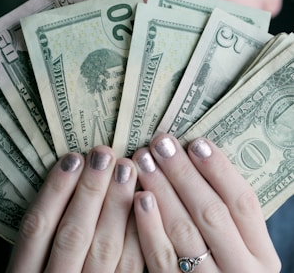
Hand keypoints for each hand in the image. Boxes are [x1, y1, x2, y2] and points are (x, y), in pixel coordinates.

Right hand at [6, 145, 143, 272]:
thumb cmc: (51, 269)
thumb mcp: (33, 261)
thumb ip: (47, 229)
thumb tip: (72, 171)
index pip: (37, 227)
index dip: (55, 190)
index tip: (72, 158)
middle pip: (73, 234)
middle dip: (90, 190)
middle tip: (104, 155)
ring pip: (104, 248)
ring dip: (116, 204)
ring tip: (125, 169)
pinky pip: (129, 265)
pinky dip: (135, 231)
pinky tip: (141, 201)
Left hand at [133, 134, 280, 272]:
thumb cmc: (223, 261)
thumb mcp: (239, 243)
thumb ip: (225, 210)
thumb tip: (194, 156)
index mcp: (261, 253)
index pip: (244, 203)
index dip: (219, 170)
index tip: (197, 142)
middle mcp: (240, 269)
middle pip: (211, 212)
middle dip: (183, 173)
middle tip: (162, 144)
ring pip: (183, 231)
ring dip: (162, 190)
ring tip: (145, 162)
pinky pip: (160, 257)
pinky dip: (149, 225)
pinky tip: (140, 198)